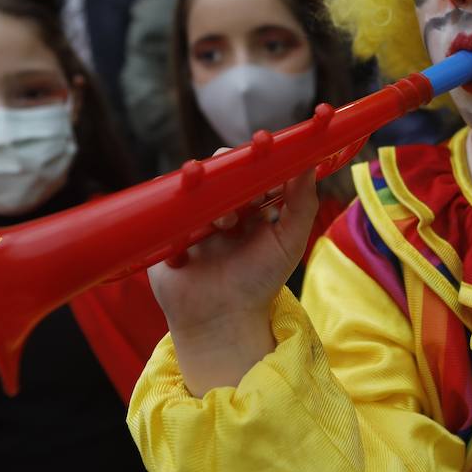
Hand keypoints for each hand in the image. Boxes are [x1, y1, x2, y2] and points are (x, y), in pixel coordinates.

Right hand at [147, 165, 318, 393]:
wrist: (223, 321)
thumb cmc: (259, 282)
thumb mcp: (289, 242)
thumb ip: (302, 204)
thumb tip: (309, 163)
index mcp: (247, 205)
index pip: (248, 169)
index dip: (255, 159)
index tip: (263, 149)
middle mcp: (217, 207)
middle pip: (216, 173)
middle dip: (227, 172)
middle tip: (238, 184)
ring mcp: (191, 219)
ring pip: (190, 189)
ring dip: (205, 194)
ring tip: (224, 222)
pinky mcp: (166, 234)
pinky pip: (162, 212)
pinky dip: (174, 214)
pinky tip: (191, 233)